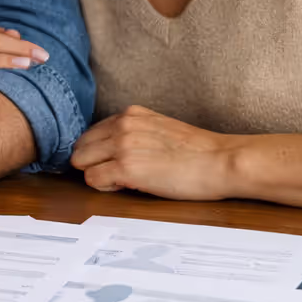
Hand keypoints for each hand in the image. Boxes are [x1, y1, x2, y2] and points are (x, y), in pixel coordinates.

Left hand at [69, 106, 244, 201]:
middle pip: (80, 147)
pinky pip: (92, 179)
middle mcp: (122, 125)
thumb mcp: (159, 129)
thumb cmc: (198, 152)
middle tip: (117, 175)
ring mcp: (122, 145)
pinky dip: (105, 187)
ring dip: (98, 175)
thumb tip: (112, 149)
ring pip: (81, 163)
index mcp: (131, 114)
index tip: (114, 163)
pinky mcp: (125, 168)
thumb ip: (133, 133)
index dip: (99, 152)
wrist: (221, 161)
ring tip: (124, 181)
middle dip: (93, 164)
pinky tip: (127, 187)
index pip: (91, 133)